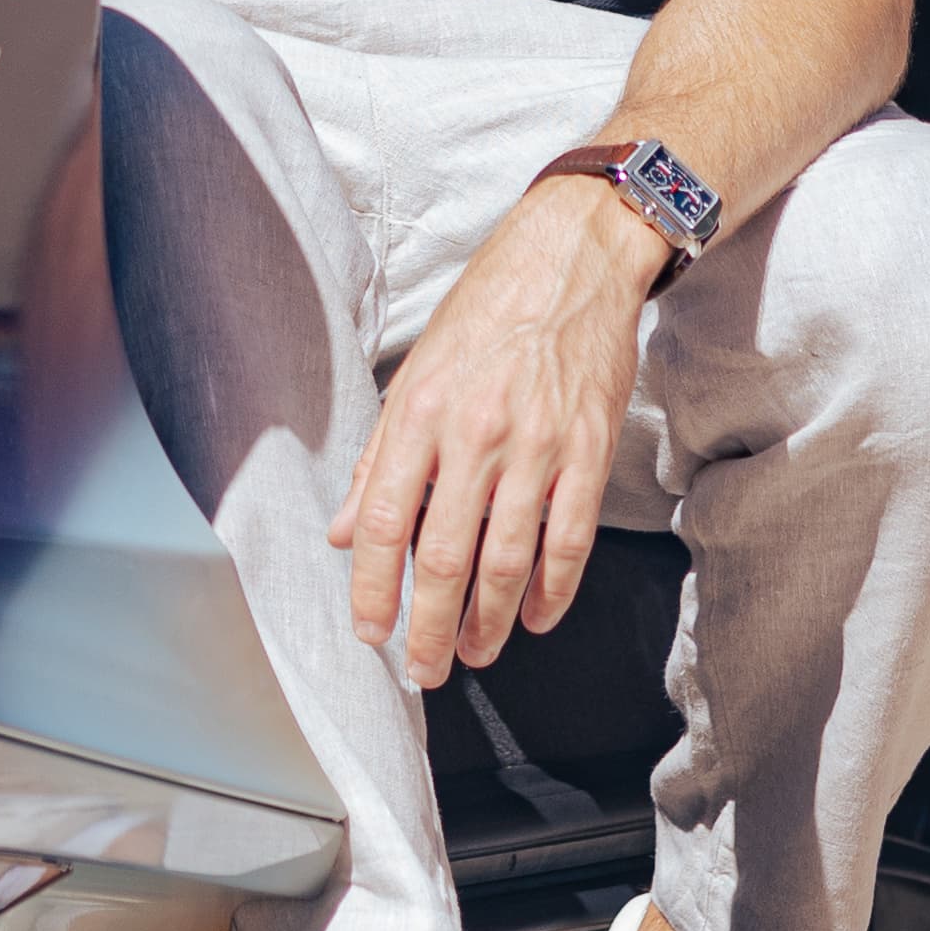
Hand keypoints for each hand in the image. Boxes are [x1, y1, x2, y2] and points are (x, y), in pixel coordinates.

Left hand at [342, 176, 667, 683]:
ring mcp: (537, 448)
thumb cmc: (485, 314)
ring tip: (473, 652)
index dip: (370, 587)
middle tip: (423, 668)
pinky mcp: (589, 453)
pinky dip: (551, 591)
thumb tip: (340, 531)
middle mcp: (474, 436)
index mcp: (420, 415)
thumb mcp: (414, 373)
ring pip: (507, 561)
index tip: (368, 630)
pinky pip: (570, 542)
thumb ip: (379, 459)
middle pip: (443, 558)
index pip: (380, 522)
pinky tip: (534, 618)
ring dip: (487, 622)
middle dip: (429, 626)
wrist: (571, 262)